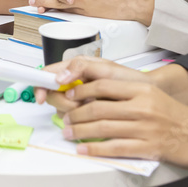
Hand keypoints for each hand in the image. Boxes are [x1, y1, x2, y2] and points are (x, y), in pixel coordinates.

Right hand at [34, 56, 151, 112]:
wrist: (146, 96)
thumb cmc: (128, 80)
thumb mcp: (105, 68)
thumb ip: (81, 67)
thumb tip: (59, 77)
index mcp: (76, 68)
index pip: (48, 74)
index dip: (40, 85)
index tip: (42, 96)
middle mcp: (75, 83)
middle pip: (54, 95)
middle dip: (65, 101)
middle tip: (82, 101)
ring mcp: (80, 99)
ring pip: (63, 109)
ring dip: (76, 111)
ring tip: (95, 105)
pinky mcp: (86, 114)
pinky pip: (75, 119)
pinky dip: (84, 119)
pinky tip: (97, 115)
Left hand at [59, 77, 187, 168]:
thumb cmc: (177, 117)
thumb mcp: (153, 96)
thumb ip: (128, 94)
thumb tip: (97, 97)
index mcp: (142, 89)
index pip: (104, 85)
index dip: (82, 90)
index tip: (70, 94)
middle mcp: (142, 106)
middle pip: (98, 107)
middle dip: (76, 114)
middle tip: (65, 118)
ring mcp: (144, 128)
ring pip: (102, 128)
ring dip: (80, 132)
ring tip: (69, 133)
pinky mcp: (147, 147)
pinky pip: (114, 148)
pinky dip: (95, 150)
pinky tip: (85, 150)